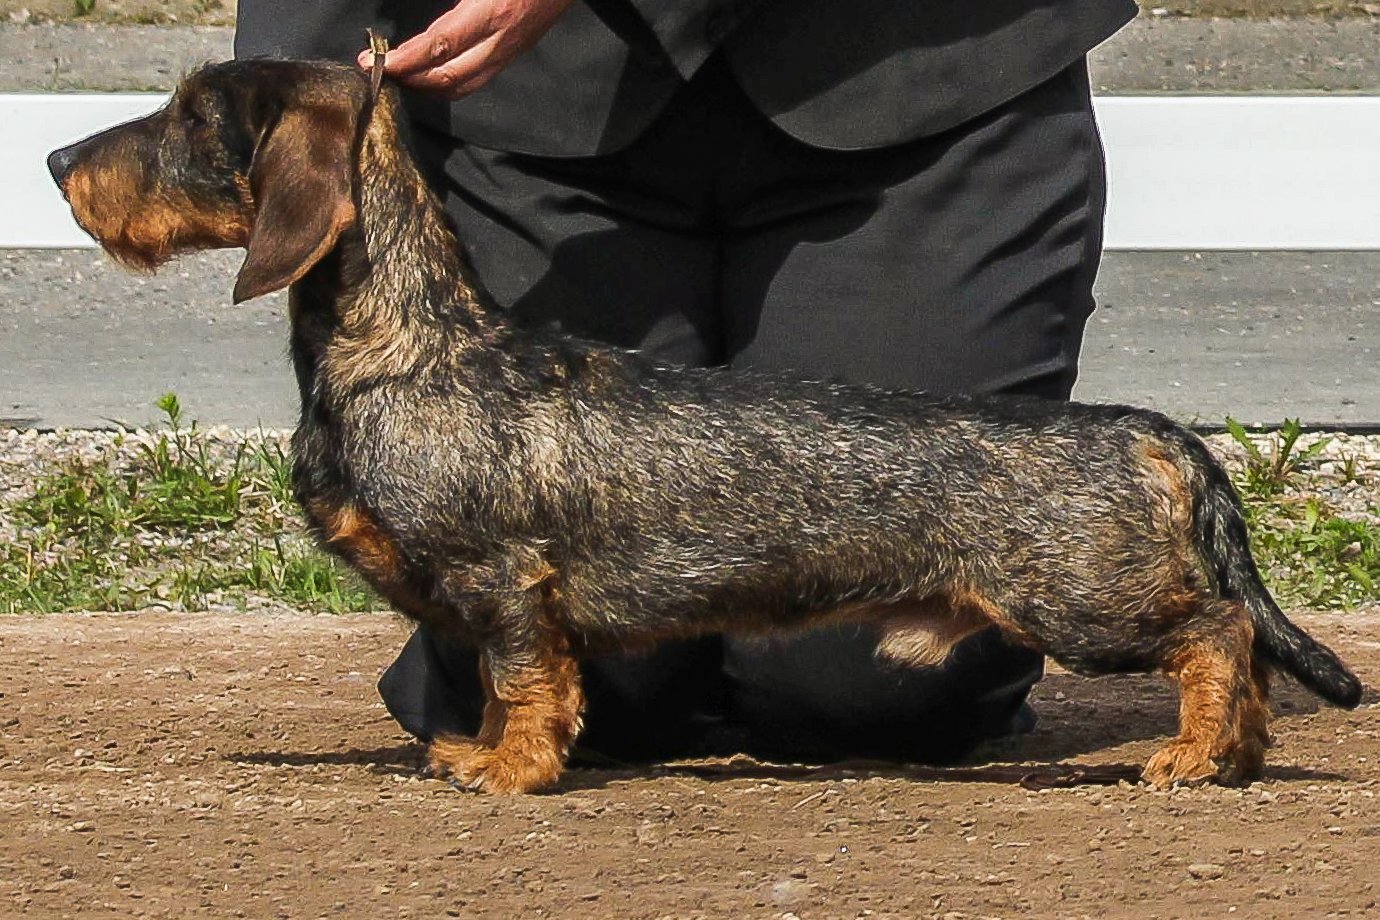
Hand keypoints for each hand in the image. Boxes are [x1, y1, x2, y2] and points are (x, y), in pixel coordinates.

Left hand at [358, 0, 576, 97]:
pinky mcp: (513, 53)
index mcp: (490, 12)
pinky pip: (476, 79)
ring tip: (400, 77)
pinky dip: (448, 83)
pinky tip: (431, 74)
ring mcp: (508, 51)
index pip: (439, 46)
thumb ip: (453, 5)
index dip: (406, 59)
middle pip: (448, 76)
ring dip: (427, 86)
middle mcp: (500, 39)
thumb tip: (425, 31)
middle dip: (409, 78)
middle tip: (378, 72)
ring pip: (462, 85)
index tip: (376, 61)